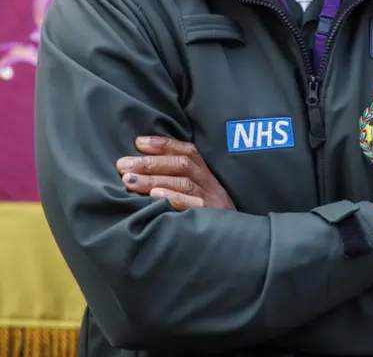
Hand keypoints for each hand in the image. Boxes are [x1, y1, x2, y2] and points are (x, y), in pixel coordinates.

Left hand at [116, 136, 235, 210]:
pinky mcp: (213, 218)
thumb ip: (179, 184)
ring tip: (129, 181)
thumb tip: (141, 173)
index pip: (188, 152)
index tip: (138, 142)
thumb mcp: (199, 198)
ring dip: (153, 179)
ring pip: (184, 183)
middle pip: (182, 165)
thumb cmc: (210, 221)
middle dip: (150, 163)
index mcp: (207, 176)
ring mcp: (213, 202)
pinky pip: (194, 205)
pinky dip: (173, 197)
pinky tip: (154, 196)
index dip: (163, 145)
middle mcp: (211, 185)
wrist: (236, 244)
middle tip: (122, 165)